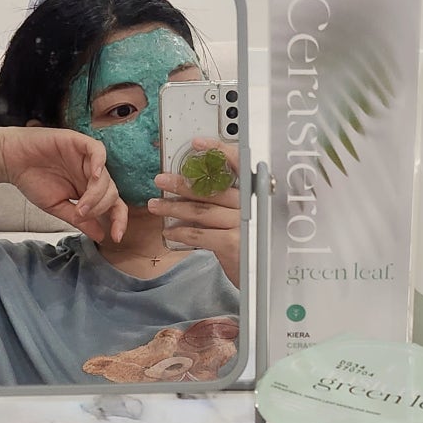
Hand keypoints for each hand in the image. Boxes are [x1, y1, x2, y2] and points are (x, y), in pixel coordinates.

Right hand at [0, 127, 127, 242]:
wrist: (10, 160)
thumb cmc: (33, 180)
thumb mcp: (58, 206)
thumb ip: (80, 220)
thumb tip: (100, 236)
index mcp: (89, 190)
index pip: (113, 205)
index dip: (119, 220)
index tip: (116, 237)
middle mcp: (91, 175)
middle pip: (112, 193)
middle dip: (100, 208)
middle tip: (81, 215)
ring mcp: (87, 159)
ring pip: (106, 177)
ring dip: (96, 195)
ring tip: (80, 206)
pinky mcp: (79, 143)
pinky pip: (98, 150)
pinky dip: (100, 163)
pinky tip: (94, 175)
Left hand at [147, 137, 240, 286]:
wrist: (266, 279)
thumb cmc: (251, 246)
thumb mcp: (243, 222)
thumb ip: (226, 207)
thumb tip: (192, 191)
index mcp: (254, 195)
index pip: (239, 166)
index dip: (218, 151)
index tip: (197, 143)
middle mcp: (251, 205)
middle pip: (211, 189)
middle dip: (182, 184)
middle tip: (160, 180)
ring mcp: (243, 223)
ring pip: (201, 211)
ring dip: (174, 208)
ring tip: (155, 205)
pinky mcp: (234, 243)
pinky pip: (199, 234)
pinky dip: (181, 232)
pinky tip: (169, 232)